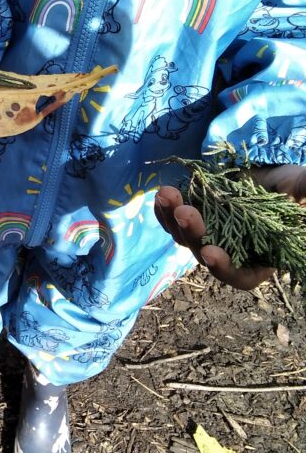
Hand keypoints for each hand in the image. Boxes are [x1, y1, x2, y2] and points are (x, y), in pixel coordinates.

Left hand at [154, 165, 304, 289]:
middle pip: (205, 253)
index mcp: (261, 260)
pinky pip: (174, 222)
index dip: (224, 268)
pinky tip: (160, 196)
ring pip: (185, 237)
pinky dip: (165, 212)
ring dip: (172, 218)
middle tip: (185, 211)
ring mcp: (210, 237)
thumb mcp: (302, 190)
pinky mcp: (196, 220)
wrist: (269, 176)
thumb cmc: (294, 190)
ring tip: (167, 194)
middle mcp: (231, 253)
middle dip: (193, 233)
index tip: (212, 253)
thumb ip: (304, 192)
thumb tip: (304, 195)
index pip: (239, 276)